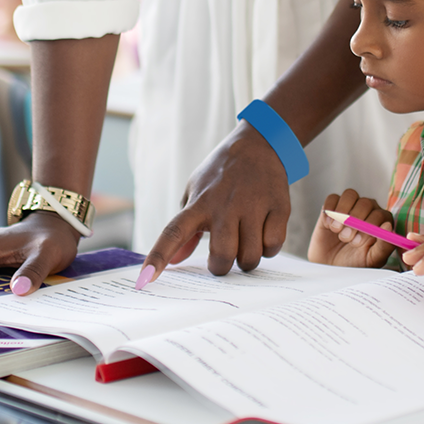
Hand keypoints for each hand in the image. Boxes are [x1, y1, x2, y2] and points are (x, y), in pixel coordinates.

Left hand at [145, 123, 290, 279]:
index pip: (173, 233)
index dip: (158, 257)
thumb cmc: (221, 175)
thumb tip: (176, 261)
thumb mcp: (197, 193)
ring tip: (246, 243)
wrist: (259, 144)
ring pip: (250, 257)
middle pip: (222, 256)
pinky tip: (263, 233)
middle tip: (225, 257)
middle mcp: (224, 205)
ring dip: (247, 259)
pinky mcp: (278, 207)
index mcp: (199, 203)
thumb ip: (186, 230)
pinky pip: (273, 246)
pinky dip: (268, 248)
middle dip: (222, 267)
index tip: (145, 279)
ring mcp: (253, 205)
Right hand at [308, 189, 397, 267]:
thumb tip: (388, 226)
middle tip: (345, 238)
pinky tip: (328, 224)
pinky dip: (330, 209)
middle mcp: (369, 210)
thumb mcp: (371, 260)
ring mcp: (351, 206)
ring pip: (350, 195)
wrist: (331, 266)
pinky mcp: (333, 206)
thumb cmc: (355, 263)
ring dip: (342, 212)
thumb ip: (383, 246)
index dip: (369, 225)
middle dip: (354, 220)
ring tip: (336, 230)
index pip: (381, 214)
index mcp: (382, 222)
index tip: (357, 242)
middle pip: (366, 203)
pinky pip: (333, 198)